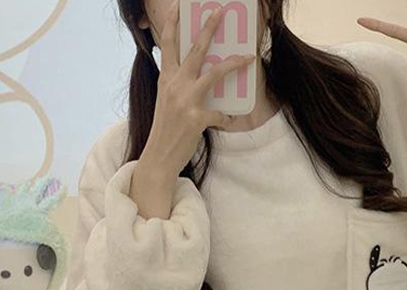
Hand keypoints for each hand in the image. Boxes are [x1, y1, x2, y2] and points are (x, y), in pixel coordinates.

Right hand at [144, 0, 256, 173]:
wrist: (159, 156)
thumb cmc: (165, 129)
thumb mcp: (166, 101)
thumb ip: (177, 84)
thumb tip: (198, 74)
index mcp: (165, 79)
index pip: (166, 44)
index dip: (171, 23)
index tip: (178, 5)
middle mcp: (174, 85)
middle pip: (195, 50)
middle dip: (208, 29)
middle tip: (220, 12)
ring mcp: (185, 101)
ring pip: (214, 74)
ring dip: (233, 64)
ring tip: (247, 57)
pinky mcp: (196, 119)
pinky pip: (220, 114)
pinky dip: (228, 118)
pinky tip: (232, 121)